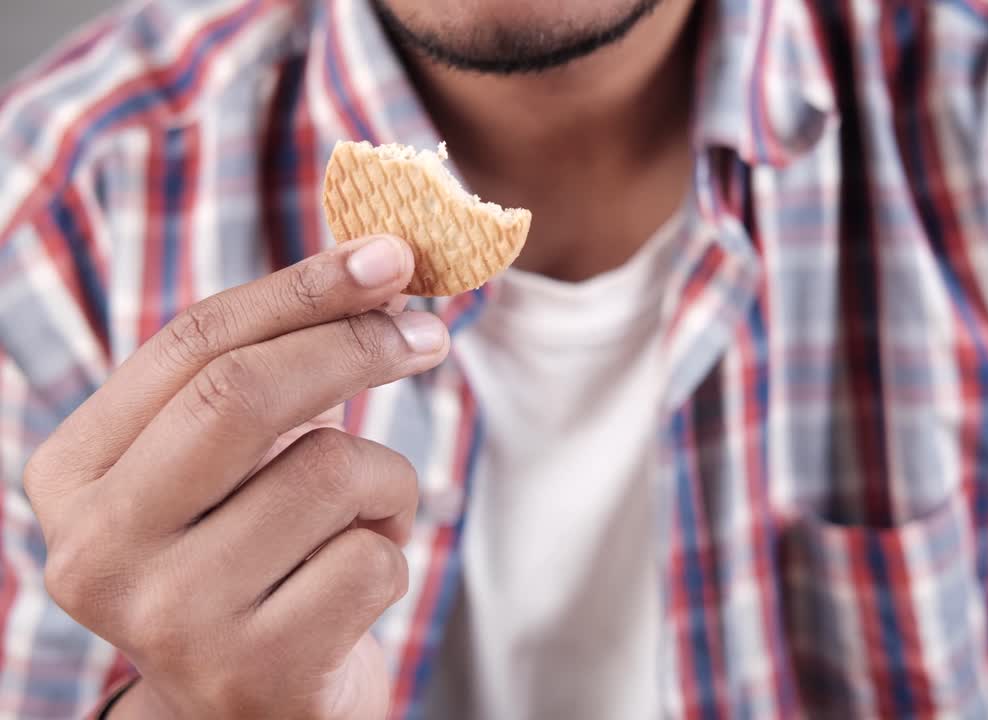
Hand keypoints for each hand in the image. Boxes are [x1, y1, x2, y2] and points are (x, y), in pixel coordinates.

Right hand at [23, 235, 447, 718]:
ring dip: (384, 482)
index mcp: (74, 475)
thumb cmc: (253, 555)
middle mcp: (96, 548)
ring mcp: (169, 618)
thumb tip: (379, 268)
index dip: (302, 287)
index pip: (192, 344)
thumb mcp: (231, 462)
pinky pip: (373, 560)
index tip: (388, 255)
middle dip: (355, 345)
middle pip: (242, 394)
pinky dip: (393, 554)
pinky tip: (355, 584)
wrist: (249, 707)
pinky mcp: (254, 671)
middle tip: (427, 332)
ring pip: (331, 474)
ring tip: (362, 521)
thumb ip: (271, 369)